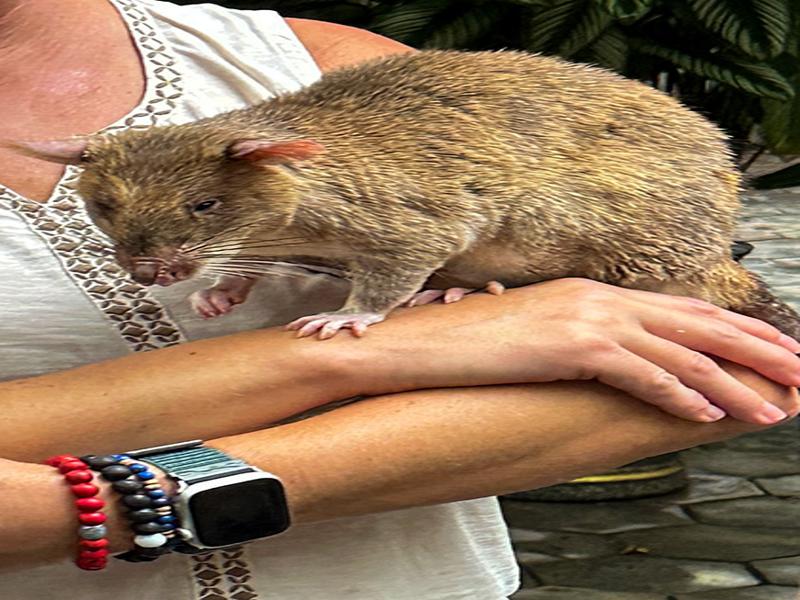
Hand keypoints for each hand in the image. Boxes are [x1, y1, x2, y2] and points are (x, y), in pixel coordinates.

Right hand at [355, 278, 799, 423]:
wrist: (425, 340)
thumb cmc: (471, 339)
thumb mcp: (533, 329)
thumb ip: (574, 334)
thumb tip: (601, 353)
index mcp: (591, 292)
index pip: (676, 305)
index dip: (728, 325)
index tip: (766, 344)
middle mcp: (597, 298)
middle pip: (695, 321)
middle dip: (754, 347)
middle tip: (798, 368)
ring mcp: (586, 320)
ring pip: (680, 351)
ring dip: (732, 382)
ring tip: (771, 405)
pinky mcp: (571, 347)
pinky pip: (641, 374)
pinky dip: (681, 396)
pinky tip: (707, 416)